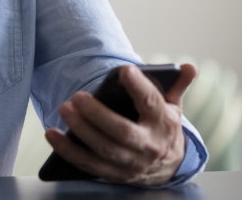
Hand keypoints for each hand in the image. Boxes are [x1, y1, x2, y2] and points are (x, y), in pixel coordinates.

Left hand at [45, 63, 197, 185]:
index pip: (152, 103)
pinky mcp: (114, 175)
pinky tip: (52, 134)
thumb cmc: (163, 128)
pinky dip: (68, 151)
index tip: (124, 71)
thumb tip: (189, 67)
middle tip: (77, 96)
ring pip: (103, 150)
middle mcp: (148, 146)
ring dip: (80, 131)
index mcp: (163, 123)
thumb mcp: (173, 107)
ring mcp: (131, 164)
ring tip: (64, 109)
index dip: (139, 87)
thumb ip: (178, 85)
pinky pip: (88, 165)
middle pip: (122, 132)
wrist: (169, 168)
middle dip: (98, 115)